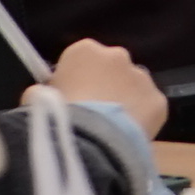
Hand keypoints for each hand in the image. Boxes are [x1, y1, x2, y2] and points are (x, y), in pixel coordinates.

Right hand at [53, 38, 168, 134]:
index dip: (76, 82)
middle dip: (105, 88)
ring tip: (112, 129)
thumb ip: (43, 94)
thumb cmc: (55, 118)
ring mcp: (141, 77)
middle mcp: (117, 56)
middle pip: (111, 70)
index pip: (80, 60)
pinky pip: (149, 109)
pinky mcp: (158, 101)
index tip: (72, 102)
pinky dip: (142, 120)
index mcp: (84, 51)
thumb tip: (42, 99)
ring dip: (125, 102)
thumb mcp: (36, 102)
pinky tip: (129, 136)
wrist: (89, 143)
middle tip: (94, 116)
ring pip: (133, 87)